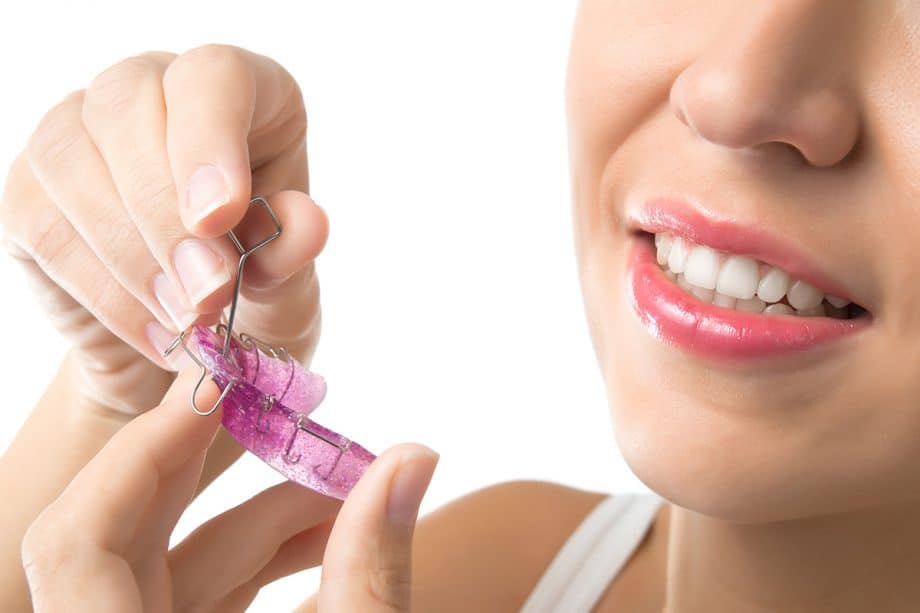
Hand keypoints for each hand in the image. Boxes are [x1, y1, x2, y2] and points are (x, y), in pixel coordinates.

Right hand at [0, 45, 326, 416]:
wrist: (194, 333)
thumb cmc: (254, 284)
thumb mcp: (288, 272)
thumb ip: (293, 248)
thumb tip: (309, 224)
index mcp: (237, 89)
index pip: (212, 76)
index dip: (210, 141)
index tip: (220, 216)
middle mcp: (150, 88)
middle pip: (129, 111)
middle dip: (167, 216)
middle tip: (210, 294)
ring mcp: (78, 130)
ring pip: (71, 163)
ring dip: (132, 258)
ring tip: (187, 322)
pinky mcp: (33, 187)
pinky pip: (44, 225)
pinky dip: (102, 291)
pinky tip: (152, 330)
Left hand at [21, 369, 438, 611]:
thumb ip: (374, 567)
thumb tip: (412, 459)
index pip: (77, 537)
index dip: (141, 451)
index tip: (217, 390)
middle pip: (117, 527)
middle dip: (207, 458)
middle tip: (274, 401)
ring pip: (170, 555)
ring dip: (263, 507)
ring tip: (346, 475)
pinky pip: (199, 582)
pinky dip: (265, 549)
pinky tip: (334, 522)